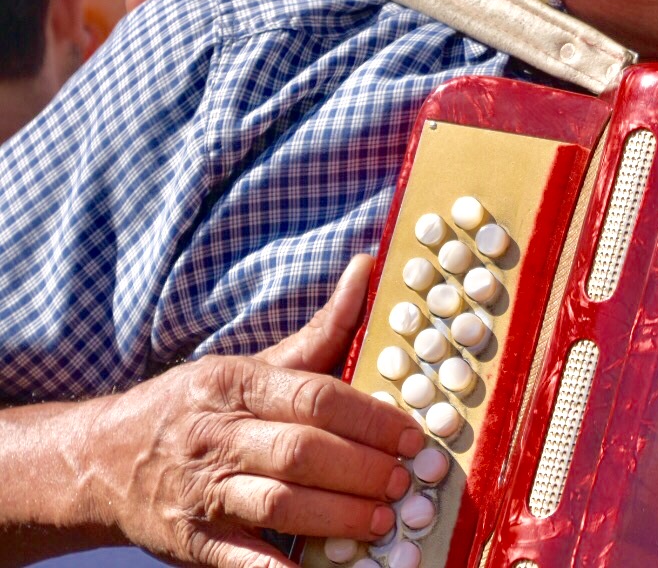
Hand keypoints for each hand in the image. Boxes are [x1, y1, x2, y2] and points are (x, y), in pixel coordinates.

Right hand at [82, 255, 424, 566]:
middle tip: (404, 480)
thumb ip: (319, 331)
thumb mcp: (247, 363)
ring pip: (278, 502)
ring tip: (381, 521)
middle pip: (301, 452)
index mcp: (234, 384)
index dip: (370, 419)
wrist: (98, 460)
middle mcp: (216, 435)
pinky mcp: (190, 541)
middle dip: (361, 469)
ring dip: (336, 515)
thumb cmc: (194, 406)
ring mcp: (202, 490)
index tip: (409, 435)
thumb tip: (368, 268)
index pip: (315, 397)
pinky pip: (240, 559)